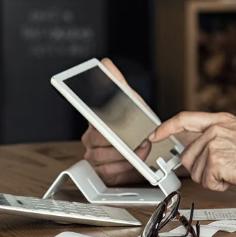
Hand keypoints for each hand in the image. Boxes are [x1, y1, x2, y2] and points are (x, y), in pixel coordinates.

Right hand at [81, 58, 162, 185]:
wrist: (144, 143)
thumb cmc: (134, 121)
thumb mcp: (130, 100)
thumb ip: (117, 82)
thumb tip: (105, 63)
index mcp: (95, 121)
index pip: (94, 124)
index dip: (105, 128)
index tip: (115, 132)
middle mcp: (91, 139)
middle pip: (100, 143)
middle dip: (123, 143)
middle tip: (140, 141)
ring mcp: (94, 156)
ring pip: (103, 159)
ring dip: (125, 157)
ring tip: (141, 151)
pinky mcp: (101, 171)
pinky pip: (107, 173)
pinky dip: (123, 169)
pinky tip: (133, 163)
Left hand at [149, 112, 235, 191]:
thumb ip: (215, 137)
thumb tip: (195, 151)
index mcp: (220, 121)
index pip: (184, 119)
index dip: (165, 128)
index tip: (154, 136)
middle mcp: (214, 130)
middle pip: (188, 156)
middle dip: (202, 169)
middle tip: (225, 168)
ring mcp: (214, 145)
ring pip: (196, 172)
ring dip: (213, 178)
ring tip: (234, 170)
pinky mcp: (215, 162)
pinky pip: (206, 182)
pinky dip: (220, 185)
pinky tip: (235, 177)